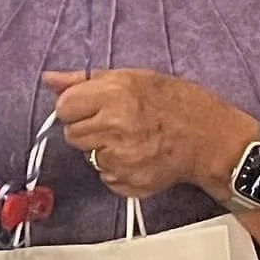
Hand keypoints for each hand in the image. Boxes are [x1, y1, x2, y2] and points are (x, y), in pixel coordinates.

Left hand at [43, 68, 252, 200]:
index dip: (76, 106)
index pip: (64, 107)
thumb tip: (50, 79)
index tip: (90, 106)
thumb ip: (86, 80)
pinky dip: (117, 169)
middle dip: (88, 128)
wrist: (209, 138)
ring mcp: (122, 159)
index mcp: (115, 95)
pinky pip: (106, 177)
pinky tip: (138, 155)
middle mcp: (115, 127)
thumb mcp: (133, 77)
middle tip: (115, 122)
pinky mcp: (129, 183)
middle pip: (72, 135)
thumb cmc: (175, 102)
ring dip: (103, 149)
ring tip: (131, 138)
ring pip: (89, 158)